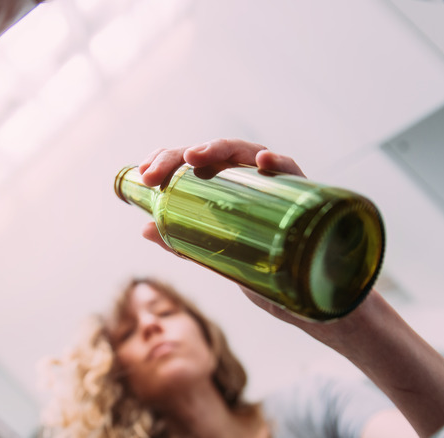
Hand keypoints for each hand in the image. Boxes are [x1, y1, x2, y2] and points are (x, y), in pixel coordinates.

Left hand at [139, 138, 305, 250]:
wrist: (299, 289)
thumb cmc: (255, 264)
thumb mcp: (212, 253)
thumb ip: (182, 240)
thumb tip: (145, 229)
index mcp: (223, 185)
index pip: (191, 160)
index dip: (166, 159)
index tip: (143, 173)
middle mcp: (245, 176)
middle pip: (211, 154)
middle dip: (178, 156)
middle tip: (153, 174)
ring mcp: (272, 181)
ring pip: (245, 152)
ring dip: (218, 149)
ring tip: (195, 157)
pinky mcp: (300, 193)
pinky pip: (290, 171)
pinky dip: (277, 162)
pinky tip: (262, 161)